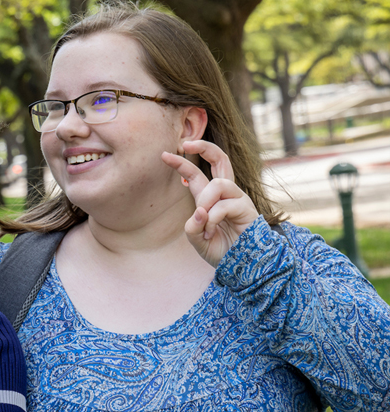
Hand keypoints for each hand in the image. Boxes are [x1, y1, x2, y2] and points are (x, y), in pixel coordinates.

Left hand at [162, 140, 258, 266]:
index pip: (195, 175)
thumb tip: (199, 211)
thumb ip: (192, 227)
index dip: (181, 163)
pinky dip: (213, 218)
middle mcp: (225, 194)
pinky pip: (226, 205)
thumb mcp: (197, 240)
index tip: (164, 154)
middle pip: (221, 159)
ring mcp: (238, 199)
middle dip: (204, 147)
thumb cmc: (221, 251)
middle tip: (185, 144)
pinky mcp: (248, 209)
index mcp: (210, 199)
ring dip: (206, 201)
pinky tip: (210, 231)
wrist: (242, 267)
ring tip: (203, 220)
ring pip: (219, 183)